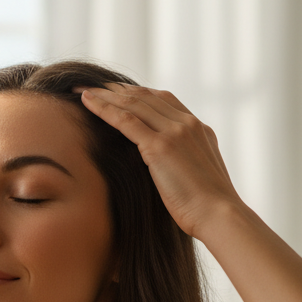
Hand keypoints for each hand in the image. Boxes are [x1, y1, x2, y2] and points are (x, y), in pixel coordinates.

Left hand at [77, 83, 241, 239]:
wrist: (219, 215)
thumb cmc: (208, 208)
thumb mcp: (199, 176)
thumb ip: (185, 162)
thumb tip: (169, 169)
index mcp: (198, 129)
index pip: (163, 99)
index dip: (137, 93)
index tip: (116, 92)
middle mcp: (187, 124)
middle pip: (146, 96)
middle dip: (116, 89)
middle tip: (92, 85)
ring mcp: (175, 132)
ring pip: (133, 103)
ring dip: (105, 94)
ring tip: (82, 90)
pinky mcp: (160, 146)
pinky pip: (126, 120)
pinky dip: (104, 108)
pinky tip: (87, 102)